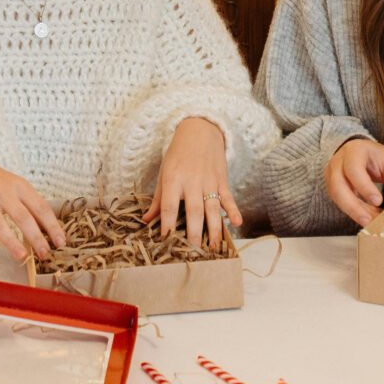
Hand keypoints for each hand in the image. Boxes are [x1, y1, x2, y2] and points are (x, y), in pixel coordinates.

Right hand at [0, 157, 65, 261]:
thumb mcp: (17, 186)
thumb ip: (31, 205)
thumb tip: (50, 231)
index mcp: (21, 187)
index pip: (41, 207)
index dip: (52, 226)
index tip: (61, 243)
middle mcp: (4, 193)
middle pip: (23, 216)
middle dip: (36, 237)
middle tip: (45, 254)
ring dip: (11, 242)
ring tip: (22, 257)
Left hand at [142, 118, 240, 249]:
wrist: (200, 130)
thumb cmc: (178, 154)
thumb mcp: (164, 173)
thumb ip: (157, 199)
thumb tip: (146, 221)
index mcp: (173, 179)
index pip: (169, 206)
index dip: (167, 224)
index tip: (166, 241)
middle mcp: (192, 181)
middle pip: (193, 211)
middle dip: (194, 233)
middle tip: (193, 253)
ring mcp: (209, 181)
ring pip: (213, 208)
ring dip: (214, 229)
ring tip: (213, 247)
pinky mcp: (222, 180)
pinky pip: (228, 197)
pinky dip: (234, 210)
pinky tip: (237, 223)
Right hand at [325, 138, 383, 227]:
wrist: (360, 153)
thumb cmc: (375, 157)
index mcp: (353, 151)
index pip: (354, 169)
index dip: (364, 187)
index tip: (378, 201)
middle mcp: (337, 163)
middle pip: (338, 187)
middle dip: (353, 207)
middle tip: (370, 220)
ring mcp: (331, 176)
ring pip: (336, 198)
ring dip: (354, 212)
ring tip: (371, 222)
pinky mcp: (331, 188)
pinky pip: (340, 203)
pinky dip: (354, 212)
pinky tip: (367, 217)